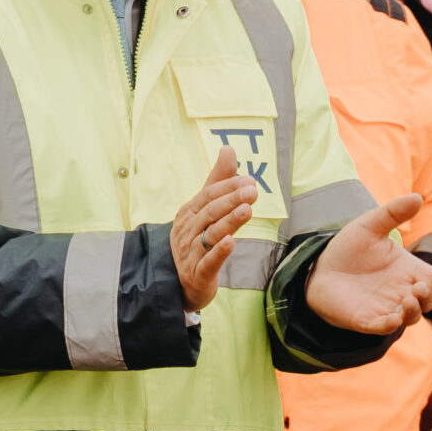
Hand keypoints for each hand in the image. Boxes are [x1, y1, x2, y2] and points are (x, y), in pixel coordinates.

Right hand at [171, 147, 259, 312]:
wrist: (179, 282)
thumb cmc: (195, 240)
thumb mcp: (204, 210)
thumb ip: (217, 181)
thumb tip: (228, 149)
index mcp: (189, 213)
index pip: (208, 195)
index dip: (228, 186)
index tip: (249, 180)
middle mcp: (188, 230)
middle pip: (210, 212)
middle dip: (231, 200)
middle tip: (252, 190)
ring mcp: (191, 253)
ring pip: (210, 234)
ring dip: (229, 221)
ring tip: (247, 210)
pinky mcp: (198, 274)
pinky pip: (209, 261)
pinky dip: (219, 252)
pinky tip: (231, 242)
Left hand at [304, 194, 431, 332]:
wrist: (318, 266)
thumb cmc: (349, 248)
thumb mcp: (369, 225)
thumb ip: (392, 213)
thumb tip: (418, 197)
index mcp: (410, 271)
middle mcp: (403, 292)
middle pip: (429, 302)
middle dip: (428, 297)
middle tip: (419, 287)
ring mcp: (386, 307)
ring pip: (411, 317)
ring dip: (414, 311)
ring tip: (408, 299)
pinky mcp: (367, 320)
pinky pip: (385, 328)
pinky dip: (391, 324)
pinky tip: (392, 318)